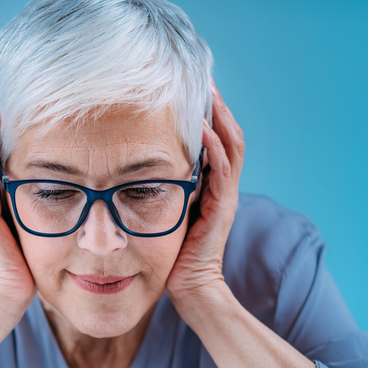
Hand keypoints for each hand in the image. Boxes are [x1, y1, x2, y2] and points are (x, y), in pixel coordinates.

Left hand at [166, 80, 244, 302]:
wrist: (190, 288)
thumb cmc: (171, 256)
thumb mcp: (164, 212)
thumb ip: (160, 190)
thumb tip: (135, 167)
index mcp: (211, 186)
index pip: (216, 141)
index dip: (209, 115)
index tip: (194, 89)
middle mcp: (223, 187)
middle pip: (229, 136)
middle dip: (218, 107)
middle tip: (206, 79)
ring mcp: (225, 197)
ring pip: (231, 147)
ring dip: (221, 118)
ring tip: (210, 92)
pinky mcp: (222, 209)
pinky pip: (223, 172)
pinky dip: (215, 148)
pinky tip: (205, 128)